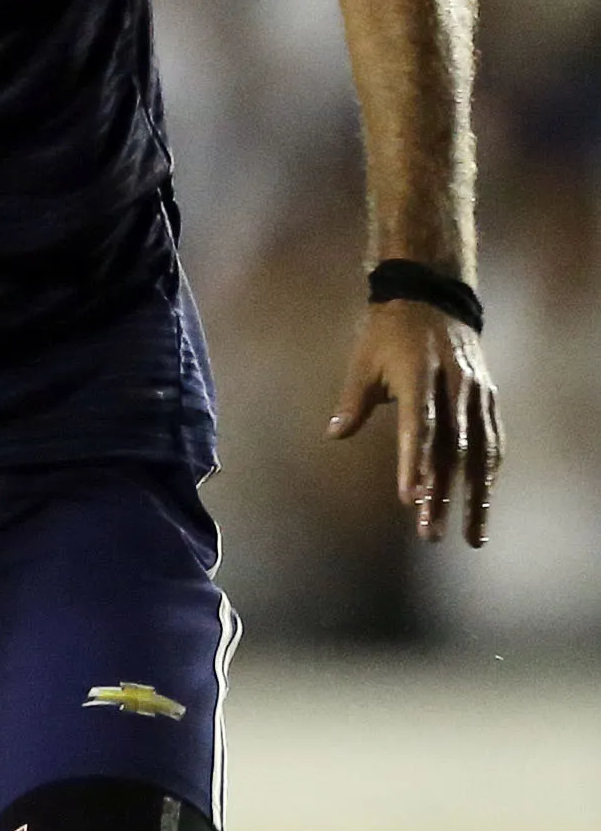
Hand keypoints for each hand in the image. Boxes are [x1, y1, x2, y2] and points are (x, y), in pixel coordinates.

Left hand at [328, 297, 499, 543]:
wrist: (432, 297)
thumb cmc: (388, 333)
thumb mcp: (363, 359)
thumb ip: (353, 400)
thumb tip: (335, 434)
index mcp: (420, 377)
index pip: (419, 428)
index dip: (415, 464)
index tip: (411, 498)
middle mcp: (455, 387)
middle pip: (453, 449)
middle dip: (444, 495)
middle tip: (432, 533)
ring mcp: (476, 392)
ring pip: (480, 450)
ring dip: (476, 494)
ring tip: (471, 532)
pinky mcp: (489, 396)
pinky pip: (494, 438)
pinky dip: (489, 470)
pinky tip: (484, 498)